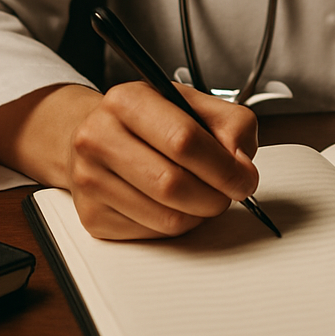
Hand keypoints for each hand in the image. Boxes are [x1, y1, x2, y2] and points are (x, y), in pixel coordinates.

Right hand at [67, 81, 258, 239]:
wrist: (100, 135)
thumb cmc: (151, 121)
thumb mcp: (195, 104)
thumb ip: (232, 125)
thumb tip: (241, 164)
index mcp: (128, 101)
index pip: (184, 140)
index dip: (223, 166)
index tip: (244, 177)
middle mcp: (99, 137)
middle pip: (173, 184)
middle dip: (215, 195)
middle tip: (229, 191)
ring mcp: (90, 180)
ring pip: (166, 217)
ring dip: (199, 213)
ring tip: (203, 194)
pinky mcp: (92, 216)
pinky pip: (152, 234)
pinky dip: (176, 224)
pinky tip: (176, 203)